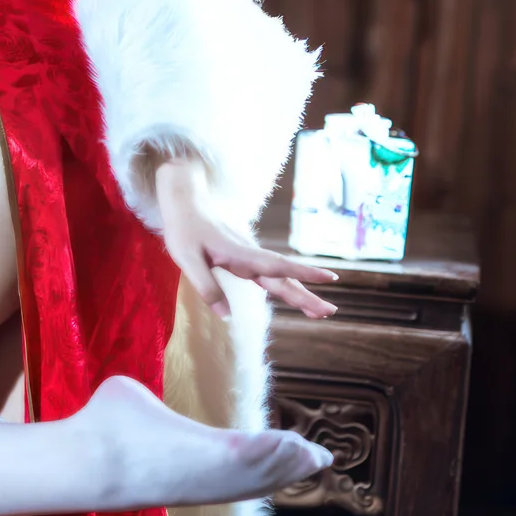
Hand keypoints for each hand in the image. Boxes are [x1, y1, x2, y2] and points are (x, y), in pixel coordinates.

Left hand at [153, 155, 338, 319]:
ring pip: (279, 277)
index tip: (330, 278)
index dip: (304, 273)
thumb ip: (206, 287)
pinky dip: (284, 286)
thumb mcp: (187, 259)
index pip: (277, 266)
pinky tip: (292, 294)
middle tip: (331, 312)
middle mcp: (250, 255)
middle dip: (307, 295)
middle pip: (283, 278)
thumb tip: (227, 316)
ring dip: (300, 293)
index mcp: (241, 254)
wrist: (185, 200)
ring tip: (319, 311)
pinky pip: (269, 275)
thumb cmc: (184, 228)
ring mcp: (249, 256)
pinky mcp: (244, 257)